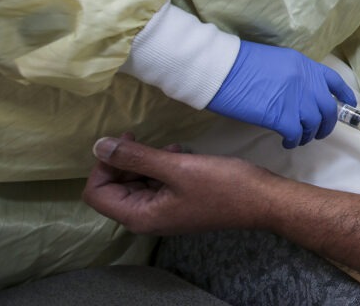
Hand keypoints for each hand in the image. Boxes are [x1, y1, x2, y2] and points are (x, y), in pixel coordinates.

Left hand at [82, 134, 274, 234]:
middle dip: (127, 161)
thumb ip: (136, 157)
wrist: (263, 200)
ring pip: (136, 182)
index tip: (128, 142)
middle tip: (147, 140)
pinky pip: (156, 183)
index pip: (97, 192)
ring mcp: (163, 211)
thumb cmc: (221, 185)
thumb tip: (99, 146)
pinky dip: (161, 166)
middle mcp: (146, 218)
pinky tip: (180, 153)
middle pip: (115, 187)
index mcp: (139, 216)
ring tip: (170, 148)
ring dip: (146, 161)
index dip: (105, 165)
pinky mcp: (178, 203)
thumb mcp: (176, 167)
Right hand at [208, 40, 356, 147]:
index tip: (348, 105)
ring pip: (314, 124)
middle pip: (328, 109)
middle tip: (318, 132)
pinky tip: (287, 142)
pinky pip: (296, 134)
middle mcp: (306, 82)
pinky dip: (294, 141)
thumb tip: (300, 94)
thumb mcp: (276, 62)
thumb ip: (294, 76)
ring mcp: (295, 99)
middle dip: (327, 124)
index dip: (344, 96)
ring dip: (308, 134)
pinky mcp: (281, 116)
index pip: (334, 81)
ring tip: (298, 138)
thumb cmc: (240, 64)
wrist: (221, 69)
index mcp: (304, 65)